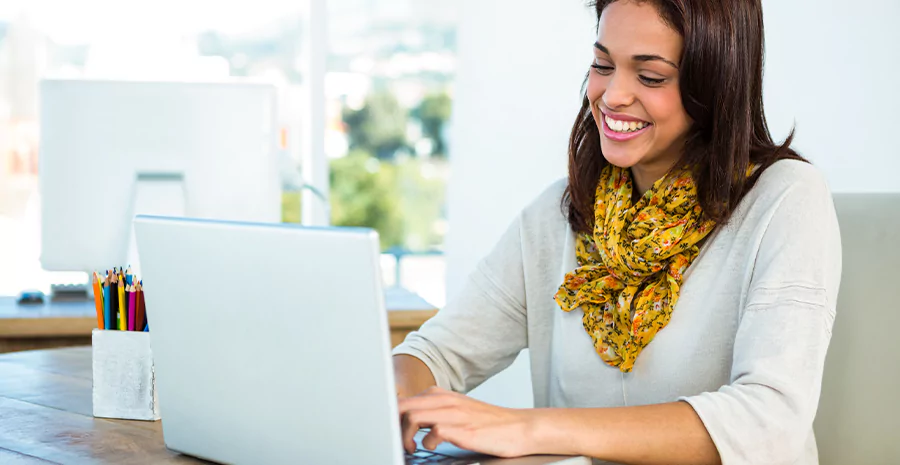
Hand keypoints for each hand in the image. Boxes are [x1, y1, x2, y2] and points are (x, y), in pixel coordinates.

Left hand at [397, 386, 536, 457]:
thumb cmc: (489, 423)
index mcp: (443, 396)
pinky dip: (428, 443)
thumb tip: (410, 420)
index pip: (405, 400)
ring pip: (413, 416)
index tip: (391, 430)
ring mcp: (455, 415)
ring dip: (405, 435)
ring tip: (411, 448)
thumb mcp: (460, 410)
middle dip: (393, 425)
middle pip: (403, 406)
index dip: (392, 415)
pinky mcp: (464, 431)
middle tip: (397, 441)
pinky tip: (433, 448)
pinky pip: (435, 432)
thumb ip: (436, 410)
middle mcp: (447, 401)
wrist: (520, 427)